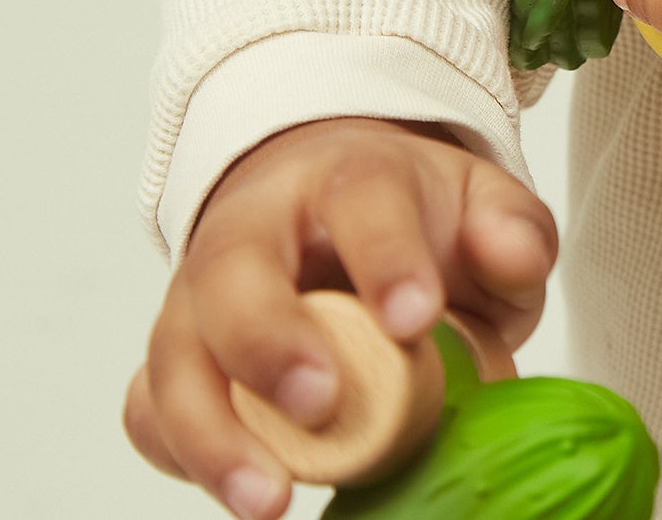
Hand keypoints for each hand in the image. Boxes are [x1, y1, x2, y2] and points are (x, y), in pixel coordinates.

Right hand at [124, 118, 556, 519]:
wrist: (334, 207)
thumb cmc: (414, 217)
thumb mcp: (482, 205)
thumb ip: (511, 229)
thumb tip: (512, 254)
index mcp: (346, 175)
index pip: (361, 196)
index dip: (386, 257)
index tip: (417, 319)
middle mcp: (257, 226)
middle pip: (233, 269)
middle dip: (267, 341)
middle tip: (320, 402)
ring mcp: (204, 291)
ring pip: (175, 351)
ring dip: (213, 430)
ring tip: (272, 496)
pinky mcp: (179, 354)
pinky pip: (149, 403)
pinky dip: (179, 450)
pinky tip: (241, 487)